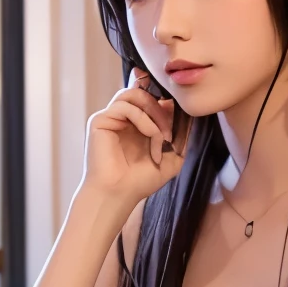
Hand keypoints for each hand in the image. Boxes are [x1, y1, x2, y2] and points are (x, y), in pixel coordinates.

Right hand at [80, 70, 186, 206]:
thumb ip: (181, 136)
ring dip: (154, 112)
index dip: (160, 95)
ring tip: (163, 135)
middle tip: (171, 129)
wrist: (119, 195)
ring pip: (132, 94)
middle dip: (161, 106)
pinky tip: (152, 136)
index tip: (177, 105)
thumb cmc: (140, 181)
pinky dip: (143, 119)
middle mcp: (121, 119)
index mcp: (134, 124)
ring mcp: (109, 118)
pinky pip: (125, 107)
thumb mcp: (172, 157)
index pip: (145, 96)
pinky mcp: (99, 121)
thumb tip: (188, 114)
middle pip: (140, 91)